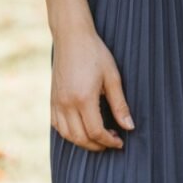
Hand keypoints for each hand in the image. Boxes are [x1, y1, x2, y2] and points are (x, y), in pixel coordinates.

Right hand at [51, 28, 134, 151]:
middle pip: (80, 138)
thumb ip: (120, 104)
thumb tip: (130, 127)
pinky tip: (81, 128)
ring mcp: (57, 102)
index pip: (96, 131)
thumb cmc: (95, 53)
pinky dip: (69, 133)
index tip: (120, 141)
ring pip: (67, 135)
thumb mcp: (112, 76)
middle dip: (97, 145)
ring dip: (83, 142)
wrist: (72, 37)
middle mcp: (67, 104)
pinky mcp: (52, 99)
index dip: (109, 141)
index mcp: (83, 98)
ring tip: (98, 137)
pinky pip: (57, 125)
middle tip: (111, 141)